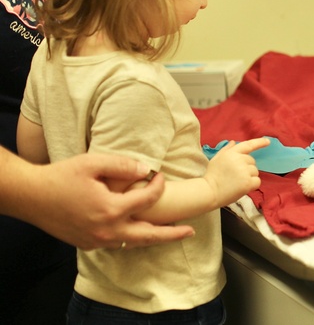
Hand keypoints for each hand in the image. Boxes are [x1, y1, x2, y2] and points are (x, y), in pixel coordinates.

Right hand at [23, 153, 195, 249]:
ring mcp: (96, 240)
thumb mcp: (94, 162)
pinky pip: (116, 243)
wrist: (31, 196)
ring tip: (171, 235)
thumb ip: (124, 165)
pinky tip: (139, 232)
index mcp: (111, 209)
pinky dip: (131, 239)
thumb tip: (147, 169)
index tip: (159, 175)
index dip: (158, 185)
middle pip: (148, 235)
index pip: (147, 199)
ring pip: (132, 243)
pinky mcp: (86, 244)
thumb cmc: (61, 176)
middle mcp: (106, 230)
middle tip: (190, 231)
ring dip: (152, 238)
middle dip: (171, 234)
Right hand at [203, 137, 268, 206]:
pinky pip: (257, 181)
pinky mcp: (248, 182)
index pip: (248, 145)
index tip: (268, 141)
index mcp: (232, 153)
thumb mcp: (217, 159)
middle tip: (235, 175)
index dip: (259, 142)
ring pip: (255, 171)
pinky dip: (252, 185)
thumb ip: (226, 150)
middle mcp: (239, 160)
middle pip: (252, 161)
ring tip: (237, 182)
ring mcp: (244, 171)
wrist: (209, 192)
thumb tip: (234, 142)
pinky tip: (243, 187)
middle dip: (247, 167)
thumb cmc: (212, 176)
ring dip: (249, 176)